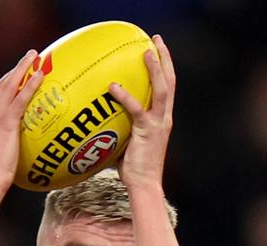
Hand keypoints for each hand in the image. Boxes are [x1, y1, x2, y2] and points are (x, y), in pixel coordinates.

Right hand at [0, 50, 43, 192]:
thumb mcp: (1, 160)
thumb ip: (9, 151)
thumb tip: (22, 156)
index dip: (6, 83)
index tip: (16, 75)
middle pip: (0, 86)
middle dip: (14, 70)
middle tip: (28, 58)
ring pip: (8, 86)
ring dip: (22, 68)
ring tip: (34, 56)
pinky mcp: (6, 124)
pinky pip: (20, 100)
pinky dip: (29, 85)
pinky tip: (40, 75)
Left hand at [108, 35, 175, 190]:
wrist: (143, 186)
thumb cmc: (133, 169)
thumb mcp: (127, 143)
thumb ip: (119, 127)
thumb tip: (96, 119)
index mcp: (162, 120)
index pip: (167, 88)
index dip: (164, 68)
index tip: (157, 51)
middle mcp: (164, 118)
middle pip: (170, 81)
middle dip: (165, 58)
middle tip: (155, 40)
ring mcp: (158, 124)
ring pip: (162, 89)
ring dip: (156, 68)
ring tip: (147, 51)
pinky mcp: (147, 131)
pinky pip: (136, 109)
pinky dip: (125, 96)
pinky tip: (113, 86)